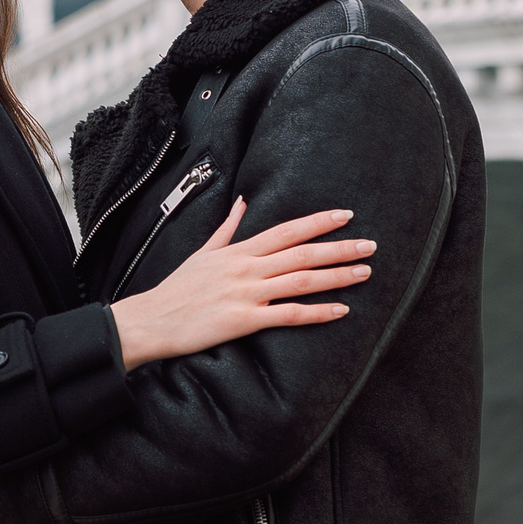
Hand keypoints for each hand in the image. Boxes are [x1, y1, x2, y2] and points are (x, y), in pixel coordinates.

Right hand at [109, 198, 374, 369]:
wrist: (151, 319)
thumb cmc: (177, 289)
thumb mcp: (202, 252)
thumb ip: (228, 228)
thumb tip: (244, 203)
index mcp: (238, 251)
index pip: (287, 230)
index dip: (319, 222)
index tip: (345, 215)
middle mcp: (246, 268)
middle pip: (302, 253)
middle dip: (340, 248)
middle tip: (371, 245)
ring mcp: (246, 293)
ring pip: (301, 280)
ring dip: (337, 276)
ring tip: (364, 272)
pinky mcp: (243, 320)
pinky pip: (288, 315)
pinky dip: (317, 312)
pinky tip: (340, 310)